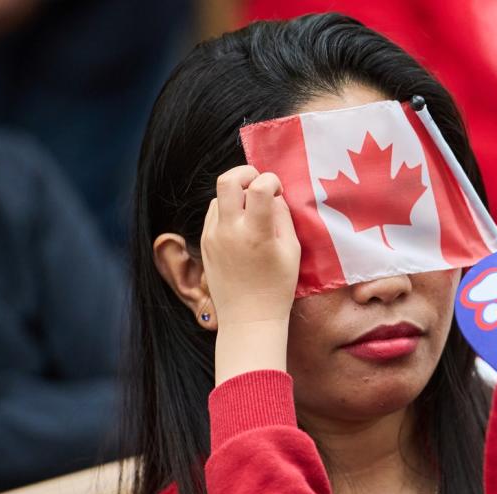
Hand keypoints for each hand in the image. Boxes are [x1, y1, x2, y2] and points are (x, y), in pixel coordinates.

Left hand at [202, 165, 300, 384]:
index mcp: (255, 233)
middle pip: (227, 180)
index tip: (278, 191)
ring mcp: (212, 236)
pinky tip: (242, 226)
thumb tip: (273, 197)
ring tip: (252, 210)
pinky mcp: (205, 243)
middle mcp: (229, 230)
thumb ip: (282, 218)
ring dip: (237, 194)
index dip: (272, 180)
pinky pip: (214, 214)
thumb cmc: (277, 288)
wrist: (248, 319)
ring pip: (219, 196)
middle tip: (259, 183)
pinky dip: (227, 211)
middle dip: (246, 172)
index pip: (259, 187)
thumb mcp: (292, 252)